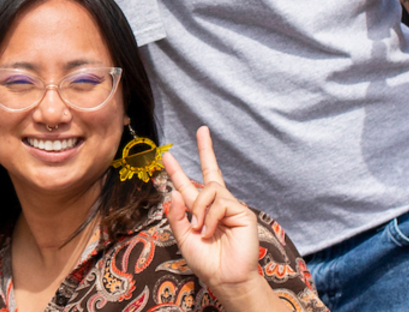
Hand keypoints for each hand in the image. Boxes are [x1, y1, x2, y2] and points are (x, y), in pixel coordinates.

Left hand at [163, 127, 262, 295]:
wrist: (225, 278)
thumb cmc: (205, 261)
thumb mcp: (183, 237)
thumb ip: (177, 215)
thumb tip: (175, 191)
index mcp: (199, 210)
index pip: (188, 185)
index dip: (177, 170)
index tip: (167, 154)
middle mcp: (216, 205)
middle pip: (210, 171)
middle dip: (205, 149)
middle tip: (202, 130)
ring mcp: (230, 207)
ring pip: (209, 190)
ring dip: (199, 209)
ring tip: (200, 229)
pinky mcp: (242, 212)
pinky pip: (219, 202)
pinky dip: (210, 217)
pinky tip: (210, 230)